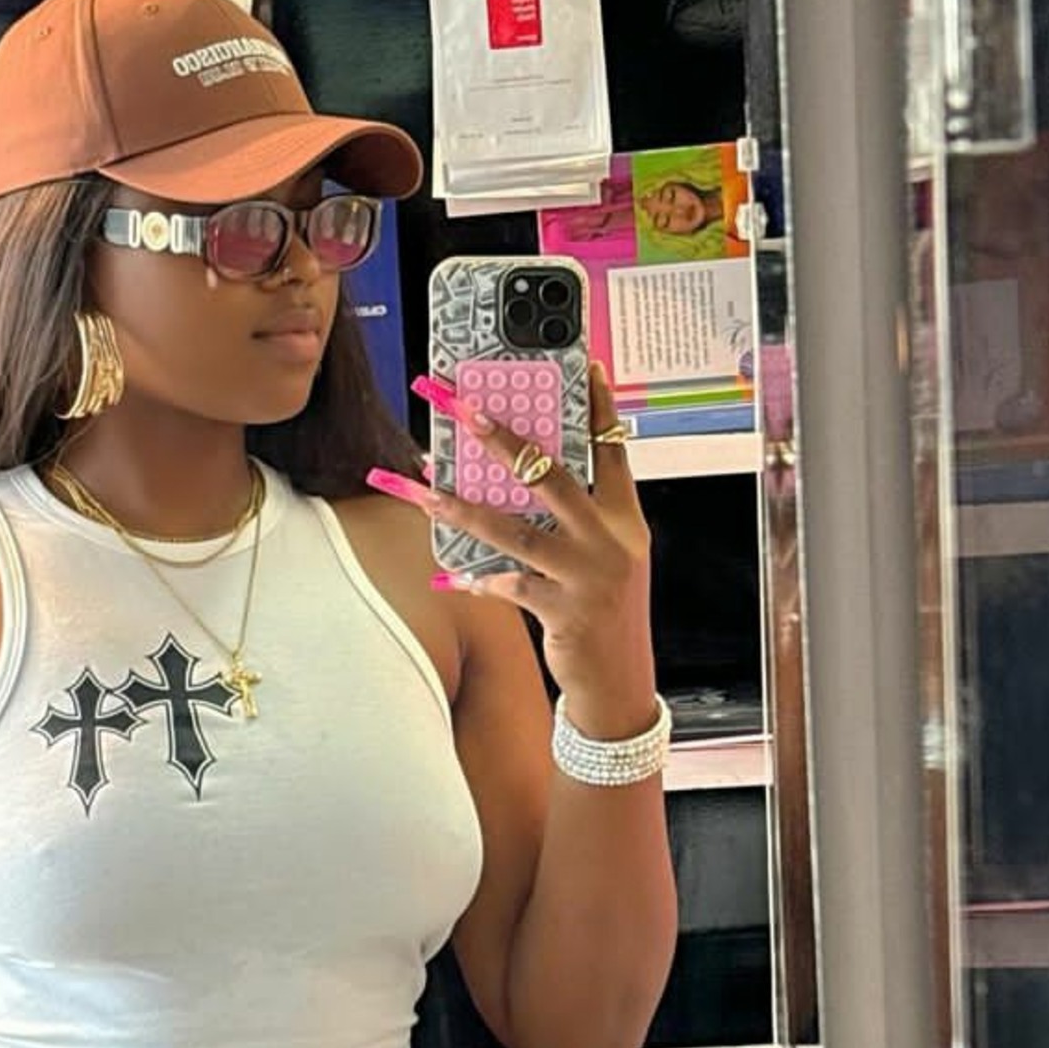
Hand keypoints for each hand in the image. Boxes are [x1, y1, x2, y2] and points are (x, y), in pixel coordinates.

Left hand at [416, 366, 656, 736]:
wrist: (620, 682)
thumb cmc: (601, 613)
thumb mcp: (601, 559)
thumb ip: (572, 520)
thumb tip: (512, 482)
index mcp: (624, 520)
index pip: (613, 450)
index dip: (598, 407)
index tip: (583, 364)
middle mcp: (610, 541)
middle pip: (552, 474)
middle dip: (503, 438)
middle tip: (466, 408)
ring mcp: (589, 575)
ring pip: (515, 529)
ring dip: (462, 507)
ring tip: (424, 489)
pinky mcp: (565, 611)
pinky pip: (508, 584)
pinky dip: (476, 579)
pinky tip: (450, 576)